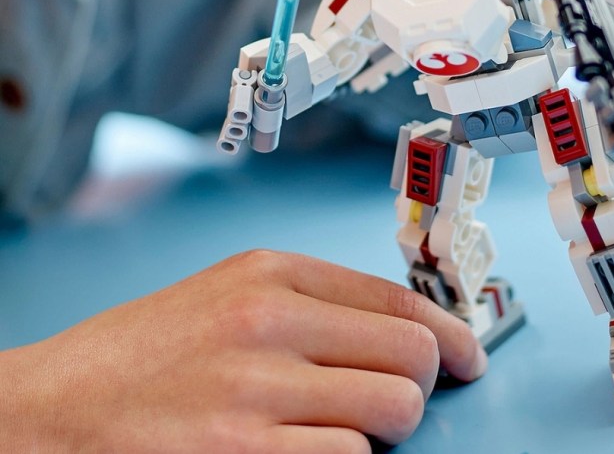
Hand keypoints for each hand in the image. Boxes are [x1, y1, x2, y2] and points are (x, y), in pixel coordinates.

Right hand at [0, 250, 485, 452]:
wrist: (49, 411)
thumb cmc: (145, 356)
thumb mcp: (229, 296)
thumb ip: (315, 304)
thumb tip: (407, 331)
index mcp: (270, 274)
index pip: (398, 299)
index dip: (450, 332)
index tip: (467, 356)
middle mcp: (267, 322)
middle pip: (410, 355)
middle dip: (419, 384)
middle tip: (397, 400)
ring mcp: (254, 392)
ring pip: (391, 411)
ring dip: (382, 429)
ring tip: (342, 428)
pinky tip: (307, 453)